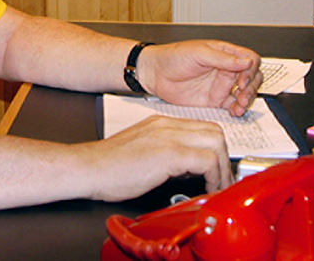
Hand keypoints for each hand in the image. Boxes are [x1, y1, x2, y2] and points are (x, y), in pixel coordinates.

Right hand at [81, 115, 232, 199]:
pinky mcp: (169, 154)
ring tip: (218, 186)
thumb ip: (168, 155)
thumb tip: (189, 168)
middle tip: (223, 178)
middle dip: (225, 157)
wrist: (88, 168)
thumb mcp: (144, 152)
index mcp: (161, 124)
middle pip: (215, 131)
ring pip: (216, 142)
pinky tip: (207, 188)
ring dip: (222, 167)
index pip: (202, 127)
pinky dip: (214, 176)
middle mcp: (168, 125)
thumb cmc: (109, 166)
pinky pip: (207, 160)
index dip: (216, 149)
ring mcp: (169, 137)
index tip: (218, 169)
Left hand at [139, 41, 261, 116]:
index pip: (250, 59)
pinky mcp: (214, 100)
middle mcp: (226, 69)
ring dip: (248, 99)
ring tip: (241, 105)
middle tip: (243, 95)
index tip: (243, 79)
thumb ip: (223, 59)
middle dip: (252, 87)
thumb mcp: (199, 53)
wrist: (154, 74)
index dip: (251, 70)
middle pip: (252, 77)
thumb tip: (245, 61)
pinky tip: (235, 111)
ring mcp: (221, 85)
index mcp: (225, 53)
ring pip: (245, 93)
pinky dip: (237, 109)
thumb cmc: (173, 57)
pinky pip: (232, 105)